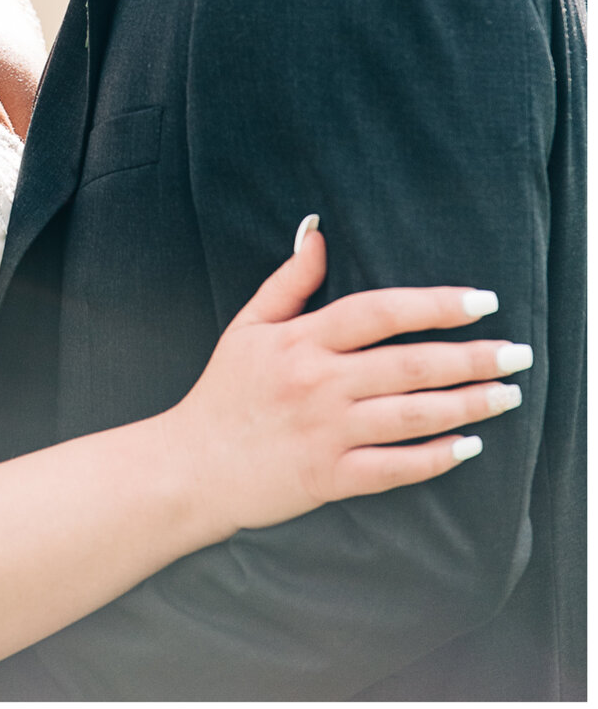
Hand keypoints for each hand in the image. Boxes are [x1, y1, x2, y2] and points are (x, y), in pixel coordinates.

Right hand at [164, 216, 531, 534]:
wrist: (192, 464)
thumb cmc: (223, 393)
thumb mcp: (247, 327)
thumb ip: (288, 281)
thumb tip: (317, 233)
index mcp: (299, 342)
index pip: (378, 312)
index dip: (434, 304)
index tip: (481, 301)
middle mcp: (317, 383)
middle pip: (409, 365)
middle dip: (471, 358)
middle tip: (517, 353)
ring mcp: (326, 431)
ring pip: (412, 415)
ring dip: (468, 405)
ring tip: (507, 395)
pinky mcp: (331, 476)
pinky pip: (396, 467)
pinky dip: (436, 457)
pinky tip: (468, 446)